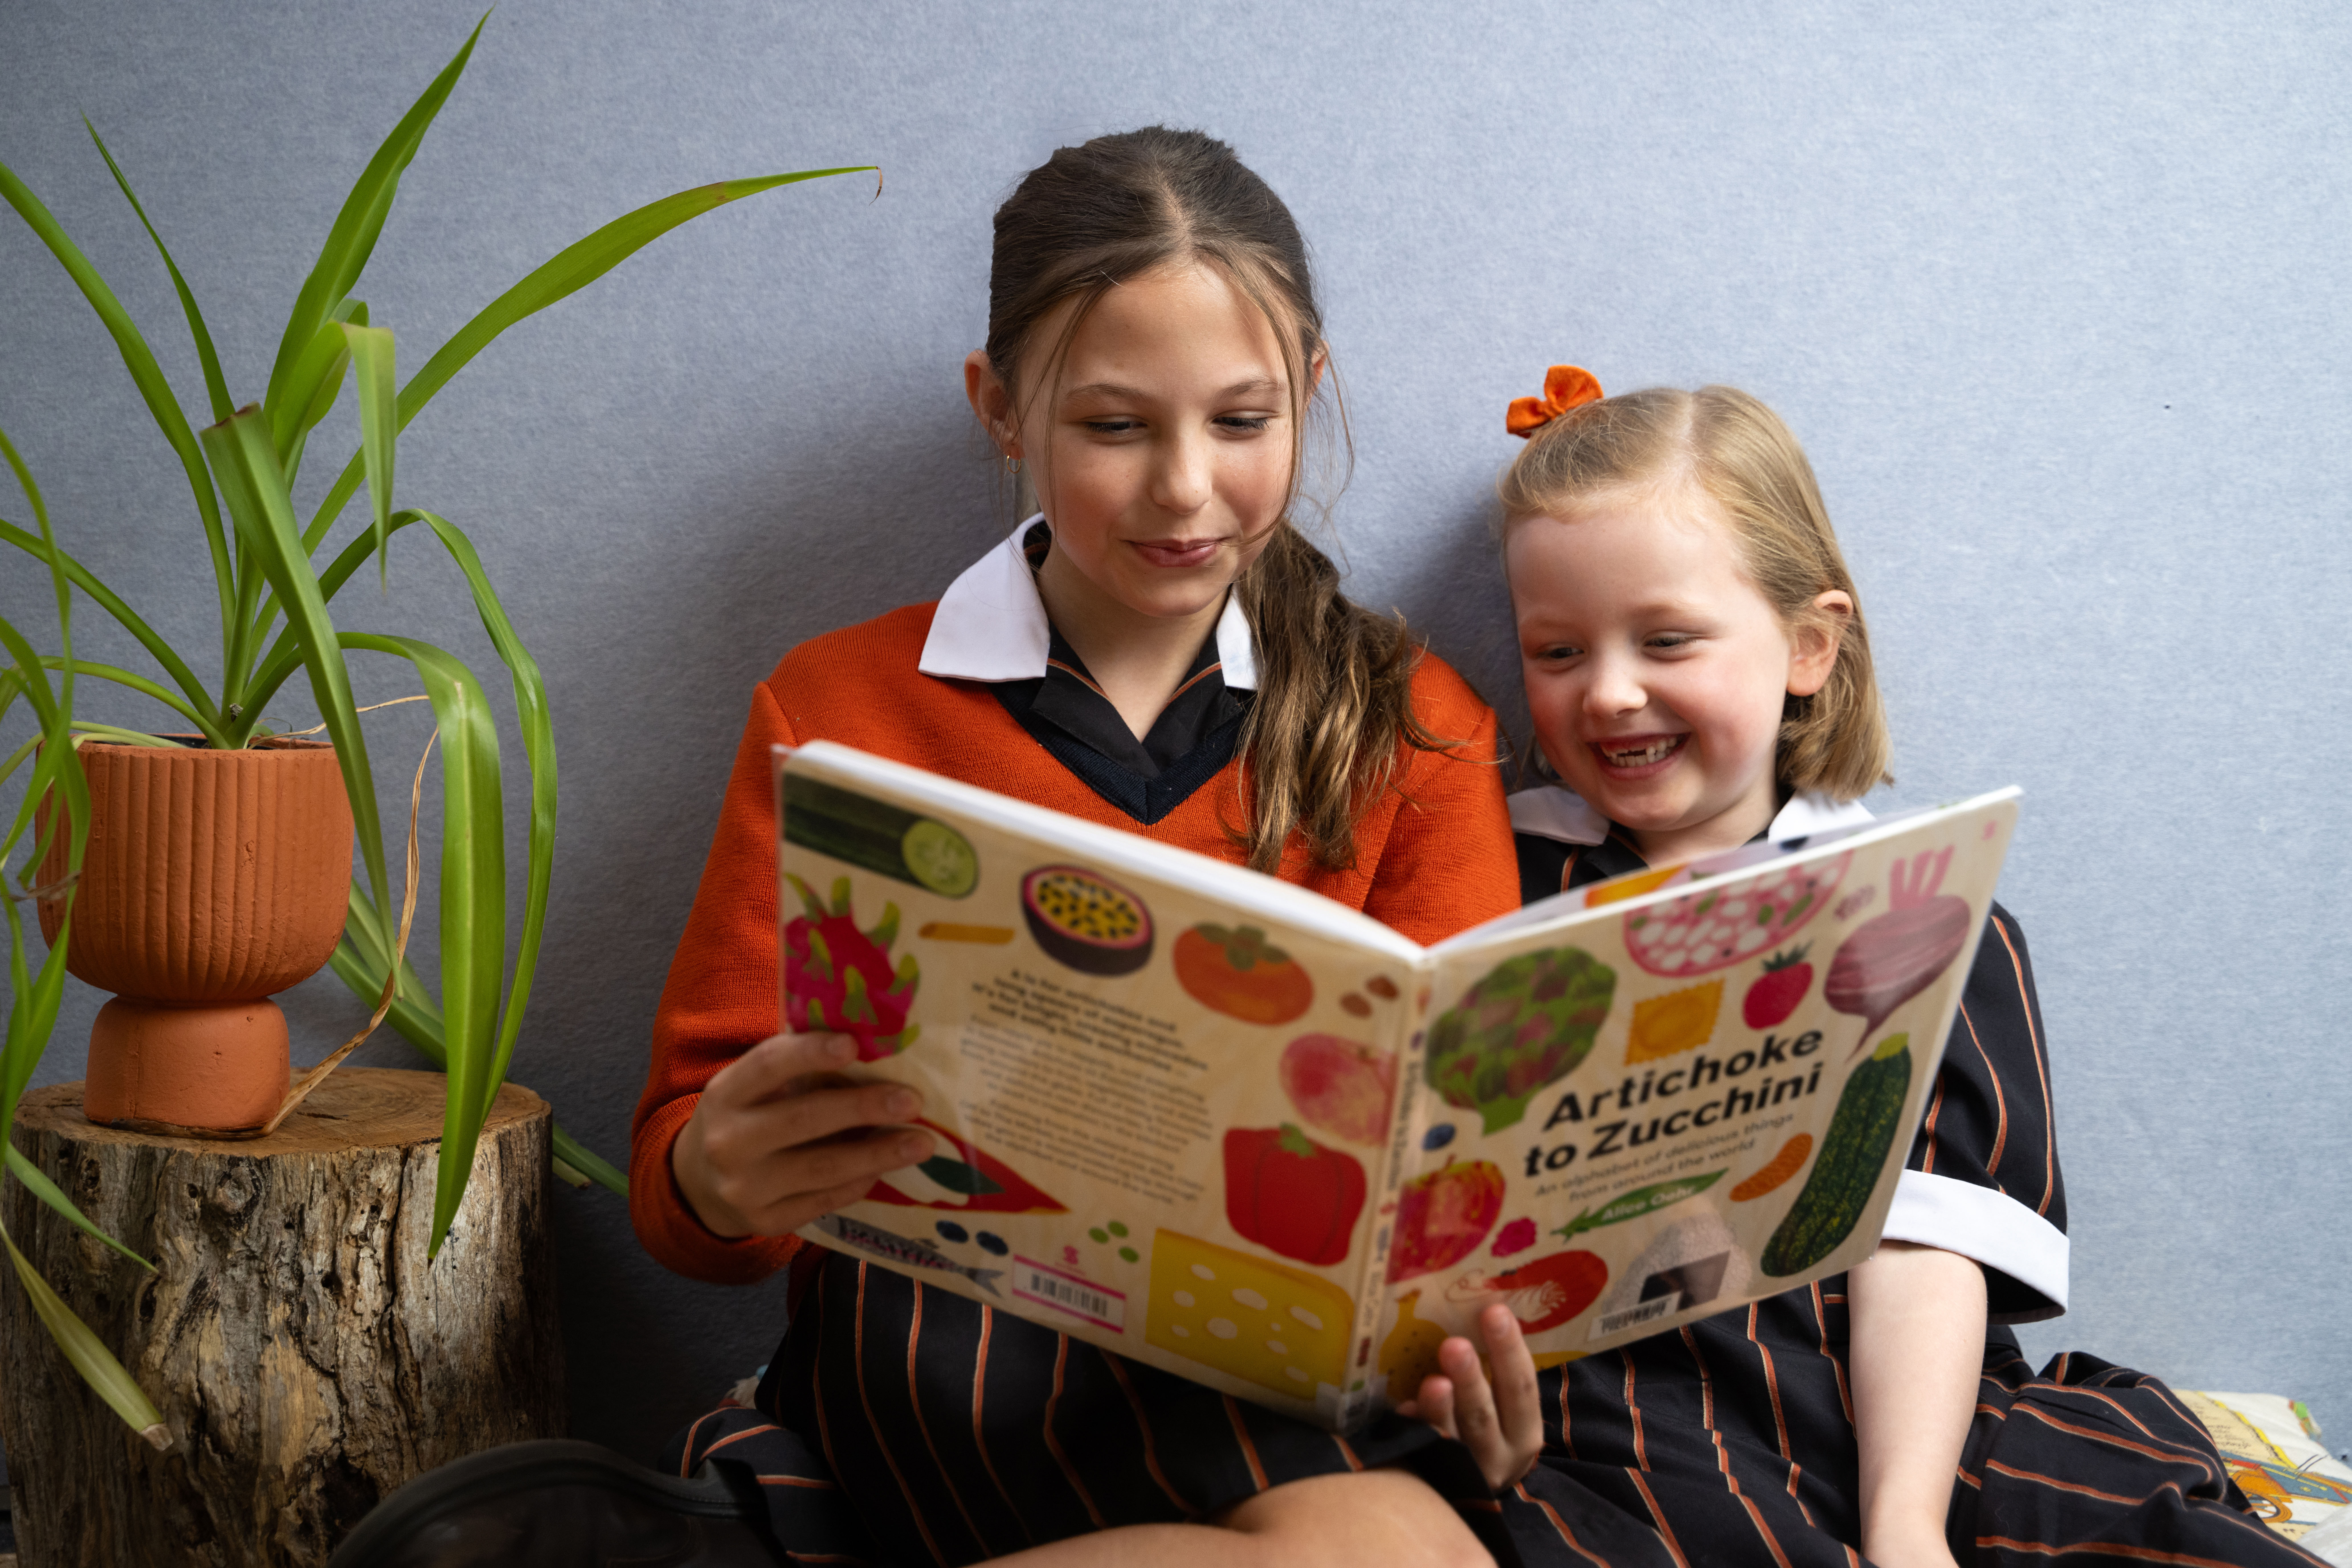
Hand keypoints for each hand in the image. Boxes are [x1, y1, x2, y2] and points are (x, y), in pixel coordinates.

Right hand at [671, 1030, 933, 1238]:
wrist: (701, 1183)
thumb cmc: (746, 1117)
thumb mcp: (751, 1088)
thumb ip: (793, 1066)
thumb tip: (869, 1037)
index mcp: (726, 1094)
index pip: (768, 1065)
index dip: (810, 1053)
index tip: (855, 1044)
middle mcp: (729, 1142)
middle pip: (803, 1119)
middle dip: (862, 1108)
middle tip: (912, 1101)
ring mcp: (745, 1188)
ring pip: (821, 1168)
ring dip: (878, 1154)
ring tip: (922, 1142)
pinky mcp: (765, 1222)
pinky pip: (823, 1201)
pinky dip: (859, 1183)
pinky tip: (887, 1169)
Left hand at [1392, 1303, 1543, 1491]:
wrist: (1465, 1486)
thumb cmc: (1485, 1427)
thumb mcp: (1501, 1405)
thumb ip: (1494, 1371)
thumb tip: (1477, 1308)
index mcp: (1523, 1430)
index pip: (1521, 1387)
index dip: (1509, 1349)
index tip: (1494, 1311)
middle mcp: (1500, 1457)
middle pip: (1485, 1415)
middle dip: (1471, 1379)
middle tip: (1455, 1345)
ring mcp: (1466, 1473)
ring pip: (1454, 1439)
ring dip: (1441, 1409)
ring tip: (1433, 1382)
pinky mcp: (1435, 1480)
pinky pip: (1422, 1454)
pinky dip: (1413, 1430)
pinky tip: (1403, 1411)